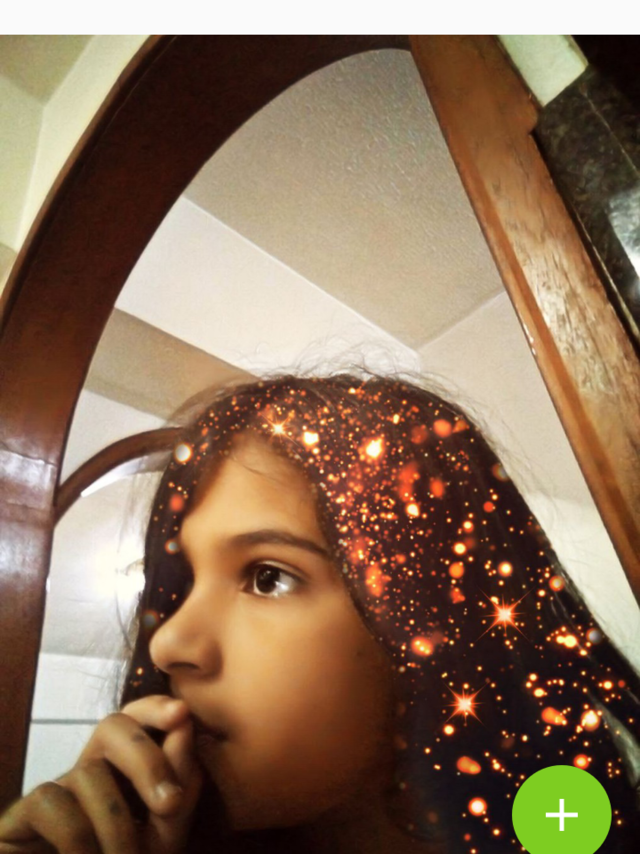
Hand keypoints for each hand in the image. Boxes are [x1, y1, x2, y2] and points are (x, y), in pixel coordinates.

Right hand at [0, 695, 203, 853]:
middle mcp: (89, 768)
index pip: (136, 716)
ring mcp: (57, 788)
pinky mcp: (23, 813)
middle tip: (170, 804)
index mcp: (124, 767)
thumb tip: (184, 728)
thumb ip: (180, 786)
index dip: (155, 707)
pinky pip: (52, 802)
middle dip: (147, 758)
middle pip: (112, 727)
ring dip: (117, 824)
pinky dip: (79, 837)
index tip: (181, 714)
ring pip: (88, 772)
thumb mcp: (164, 834)